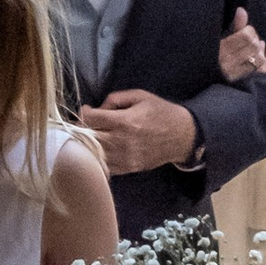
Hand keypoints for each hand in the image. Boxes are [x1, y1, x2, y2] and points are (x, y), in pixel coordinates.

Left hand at [77, 88, 199, 176]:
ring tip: (91, 136)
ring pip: (94, 154)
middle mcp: (123, 142)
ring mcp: (125, 158)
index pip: (92, 119)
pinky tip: (100, 149)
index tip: (87, 110)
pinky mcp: (129, 168)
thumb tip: (99, 108)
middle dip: (83, 129)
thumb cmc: (161, 112)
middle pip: (89, 138)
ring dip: (88, 145)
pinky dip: (99, 158)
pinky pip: (105, 167)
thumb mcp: (140, 96)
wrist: (182, 136)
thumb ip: (116, 98)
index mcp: (125, 122)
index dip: (85, 112)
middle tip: (85, 123)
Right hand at [214, 12, 265, 82]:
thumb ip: (234, 26)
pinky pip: (264, 70)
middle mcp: (229, 64)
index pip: (245, 36)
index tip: (243, 30)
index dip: (248, 30)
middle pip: (253, 46)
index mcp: (221, 51)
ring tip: (257, 43)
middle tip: (248, 37)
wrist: (207, 76)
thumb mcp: (221, 38)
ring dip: (260, 48)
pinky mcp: (246, 82)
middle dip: (254, 39)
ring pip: (259, 58)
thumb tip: (242, 10)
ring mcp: (238, 75)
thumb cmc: (214, 53)